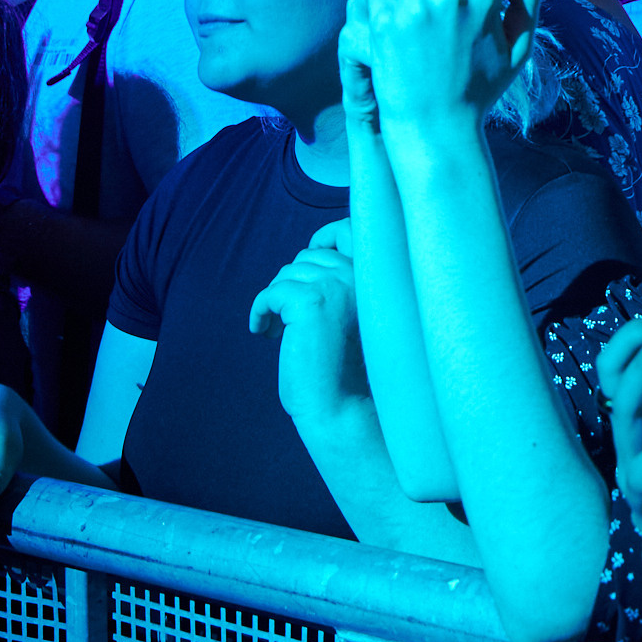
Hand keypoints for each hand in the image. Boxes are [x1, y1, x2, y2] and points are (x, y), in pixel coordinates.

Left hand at [251, 221, 370, 424]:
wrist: (345, 411)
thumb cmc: (348, 374)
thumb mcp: (350, 316)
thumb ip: (343, 285)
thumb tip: (309, 259)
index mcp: (380, 278)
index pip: (349, 229)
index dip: (325, 237)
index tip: (309, 261)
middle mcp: (363, 275)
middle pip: (308, 257)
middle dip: (292, 285)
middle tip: (288, 320)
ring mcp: (337, 286)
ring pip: (287, 274)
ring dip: (276, 301)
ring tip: (279, 331)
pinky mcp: (310, 302)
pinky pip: (270, 293)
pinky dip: (260, 312)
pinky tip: (265, 334)